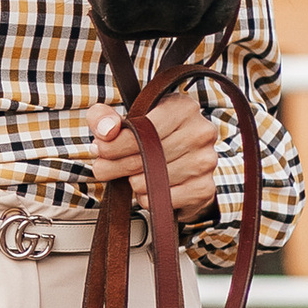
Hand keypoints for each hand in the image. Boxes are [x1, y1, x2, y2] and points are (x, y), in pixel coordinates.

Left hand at [90, 88, 218, 221]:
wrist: (180, 161)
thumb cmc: (149, 137)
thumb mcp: (123, 119)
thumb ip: (103, 117)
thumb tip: (107, 131)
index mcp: (183, 107)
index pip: (142, 129)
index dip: (114, 144)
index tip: (100, 149)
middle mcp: (200, 132)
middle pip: (145, 156)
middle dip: (116, 165)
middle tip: (105, 167)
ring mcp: (206, 161)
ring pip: (151, 181)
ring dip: (132, 182)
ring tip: (132, 175)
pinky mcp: (204, 188)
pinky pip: (161, 200)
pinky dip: (148, 198)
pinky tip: (150, 187)